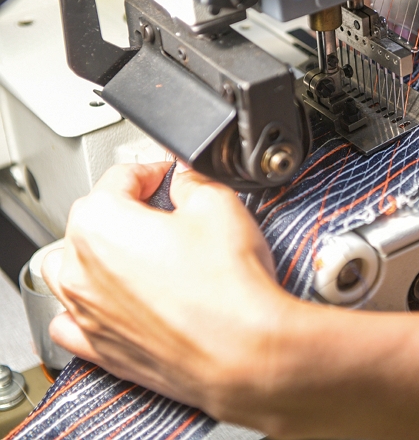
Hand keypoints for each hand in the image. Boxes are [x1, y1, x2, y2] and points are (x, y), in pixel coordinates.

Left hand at [43, 163, 295, 415]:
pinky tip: (116, 300)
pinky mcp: (101, 349)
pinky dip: (88, 306)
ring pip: (70, 270)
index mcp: (99, 222)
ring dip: (98, 254)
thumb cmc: (229, 286)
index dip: (153, 170)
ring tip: (137, 252)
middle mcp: (80, 268)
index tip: (169, 175)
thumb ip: (192, 182)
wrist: (243, 351)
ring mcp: (86, 313)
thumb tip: (185, 181)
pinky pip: (73, 320)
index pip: (119, 177)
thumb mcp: (219, 204)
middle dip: (127, 210)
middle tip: (167, 212)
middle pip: (91, 221)